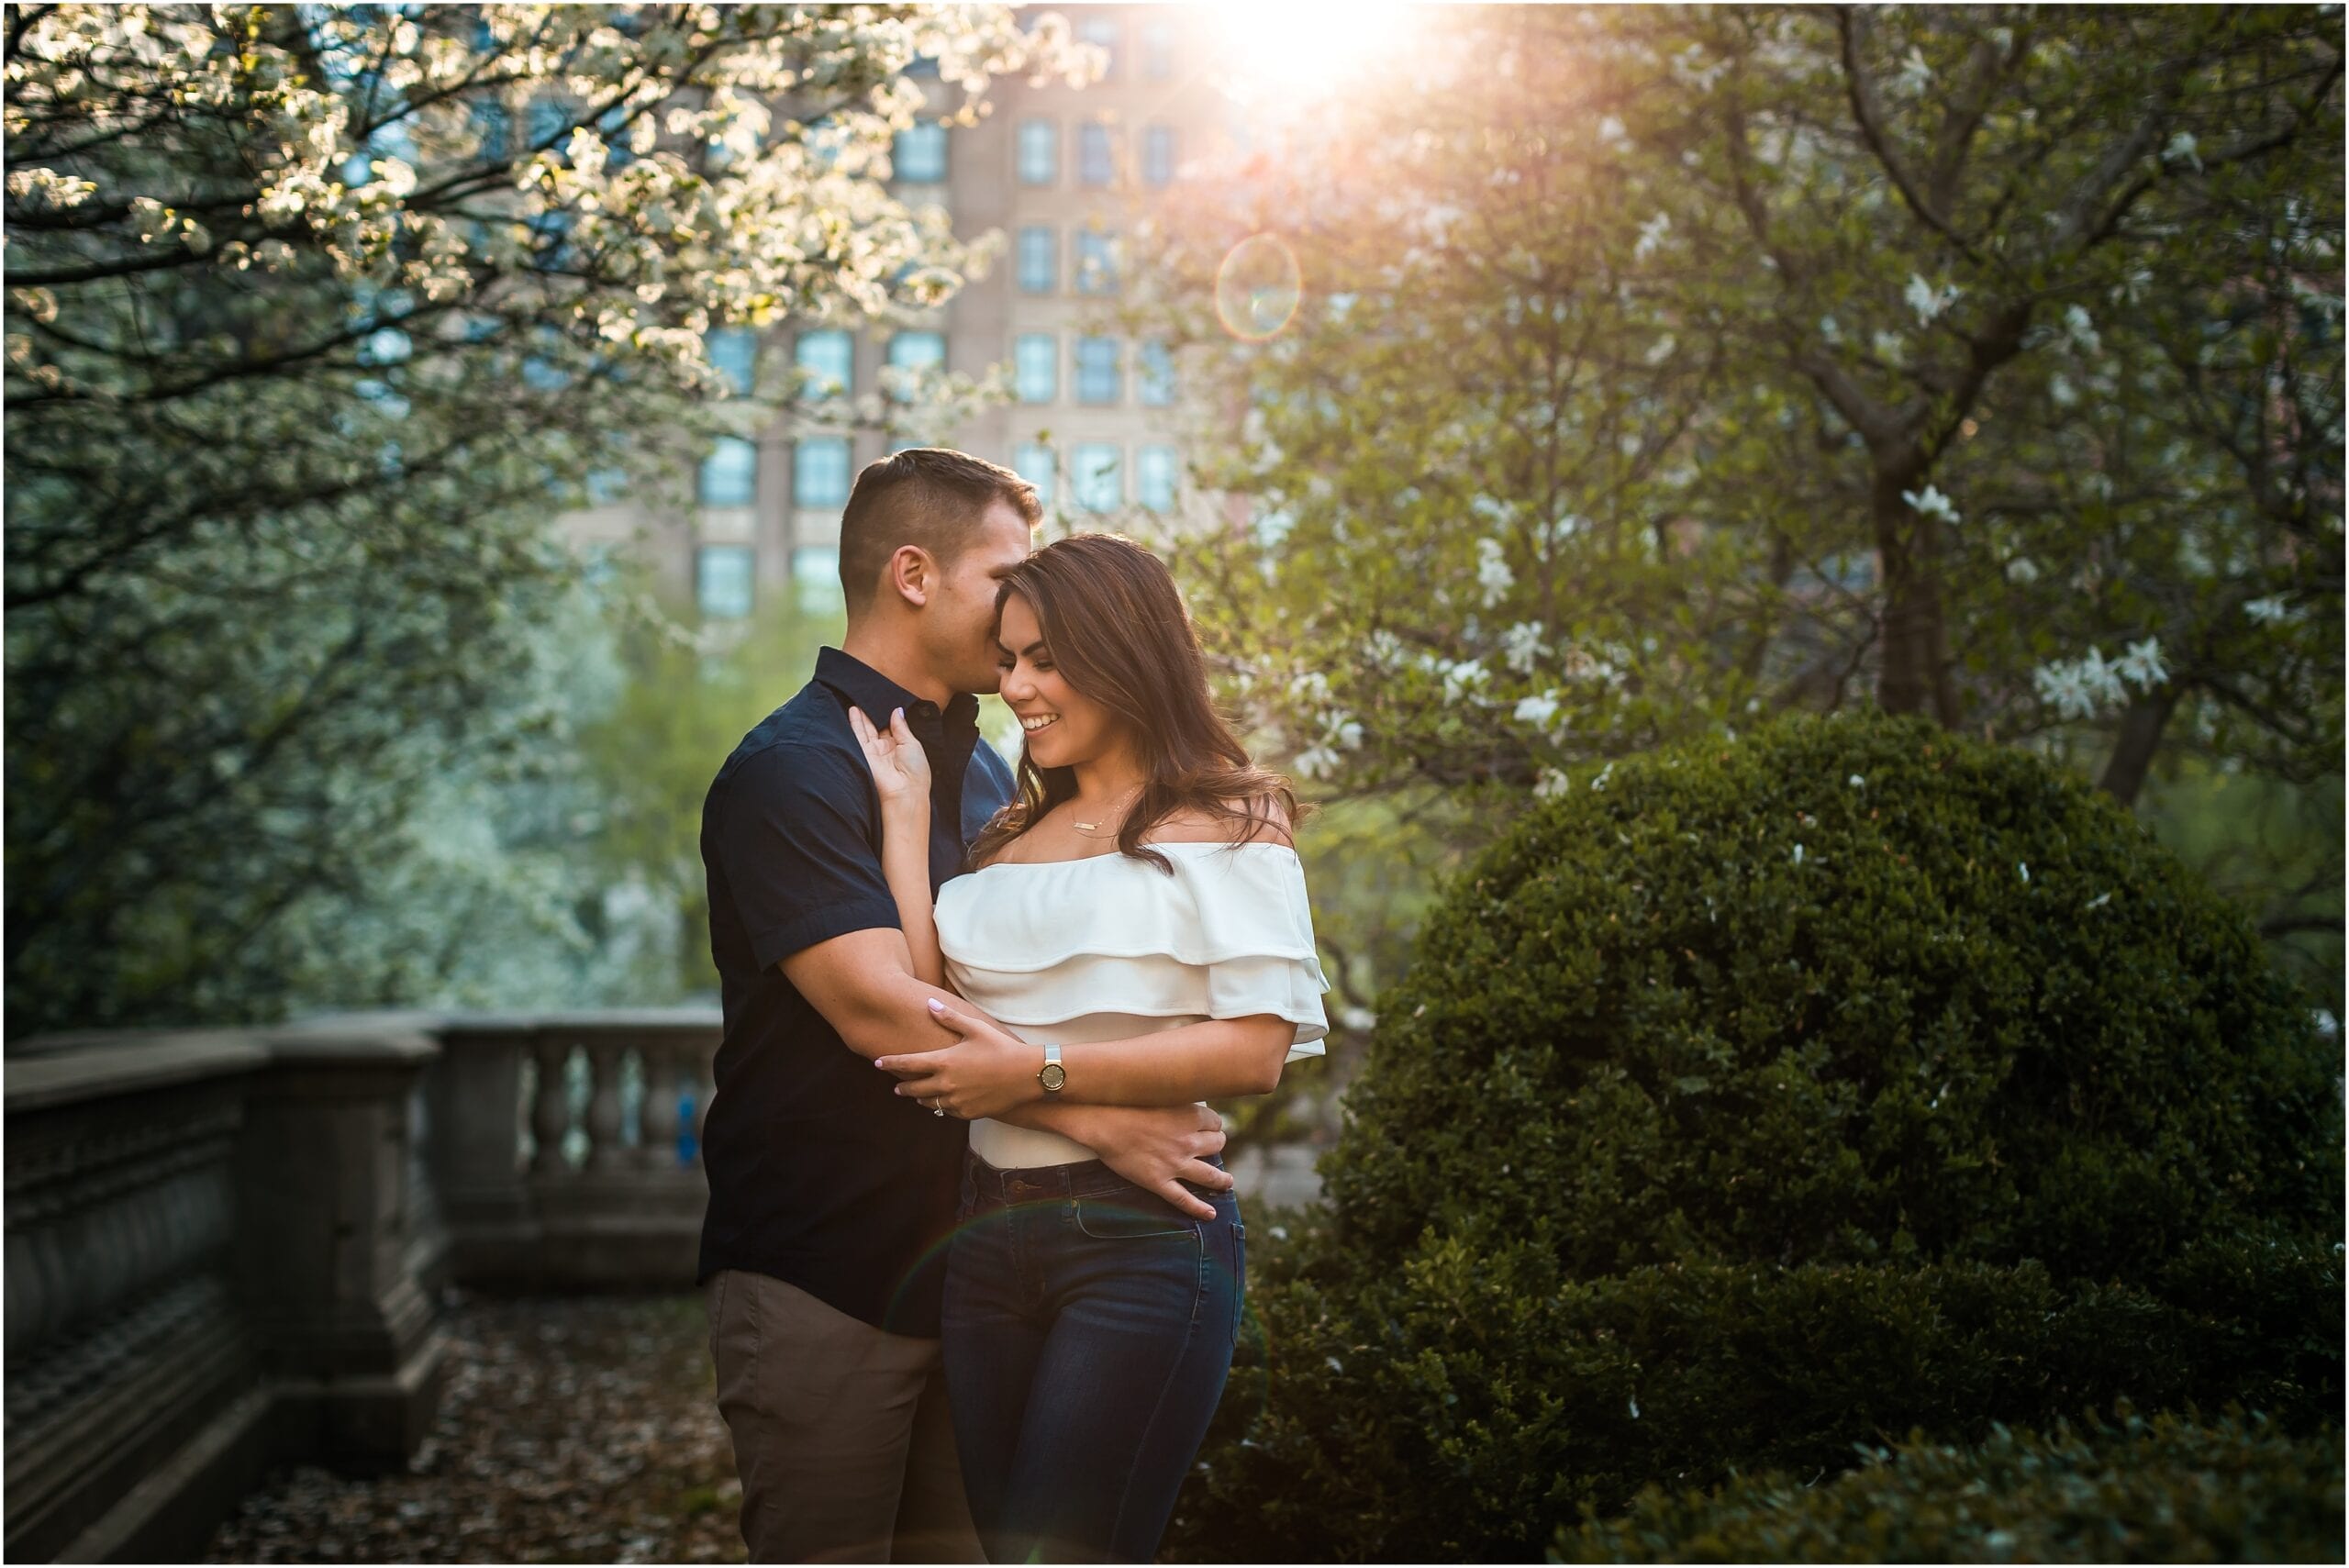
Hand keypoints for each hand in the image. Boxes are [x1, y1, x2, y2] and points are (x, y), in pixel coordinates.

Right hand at [848, 706, 930, 831]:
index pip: (892, 728)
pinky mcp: (864, 754)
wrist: (904, 794)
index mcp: (901, 748)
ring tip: (859, 697)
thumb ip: (902, 727)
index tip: (886, 699)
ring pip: (866, 729)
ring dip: (862, 714)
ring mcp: (874, 752)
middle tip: (871, 695)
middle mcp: (886, 750)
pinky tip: (853, 709)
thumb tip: (896, 710)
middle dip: (874, 712)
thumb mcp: (913, 744)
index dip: (889, 714)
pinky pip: (858, 735)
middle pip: (877, 727)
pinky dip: (855, 722)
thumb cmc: (915, 773)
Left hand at [875, 999, 1043, 1121]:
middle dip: (903, 1087)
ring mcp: (956, 1100)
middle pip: (913, 1089)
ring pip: (929, 1103)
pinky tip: (945, 1101)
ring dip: (921, 1098)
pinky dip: (943, 1106)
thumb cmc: (1001, 1047)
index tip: (877, 1062)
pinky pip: (948, 1111)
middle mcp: (945, 1084)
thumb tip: (928, 1004)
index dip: (890, 1063)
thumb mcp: (974, 1028)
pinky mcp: (968, 1113)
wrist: (1026, 1075)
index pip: (907, 1064)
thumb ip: (949, 1018)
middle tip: (897, 1086)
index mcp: (943, 1062)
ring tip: (918, 1096)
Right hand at [1086, 1103, 1231, 1220]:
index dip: (1212, 1125)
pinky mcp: (1159, 1181)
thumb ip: (1177, 1103)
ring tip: (1227, 1181)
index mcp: (1189, 1116)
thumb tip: (1188, 1109)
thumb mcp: (1160, 1095)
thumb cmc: (1127, 1104)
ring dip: (1222, 1179)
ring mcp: (1175, 1164)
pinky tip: (1210, 1214)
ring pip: (1210, 1175)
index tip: (1208, 1126)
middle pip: (1217, 1145)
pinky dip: (1199, 1209)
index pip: (1215, 1122)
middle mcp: (1188, 1141)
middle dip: (1217, 1145)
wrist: (1103, 1123)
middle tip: (1213, 1146)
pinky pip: (1184, 1199)